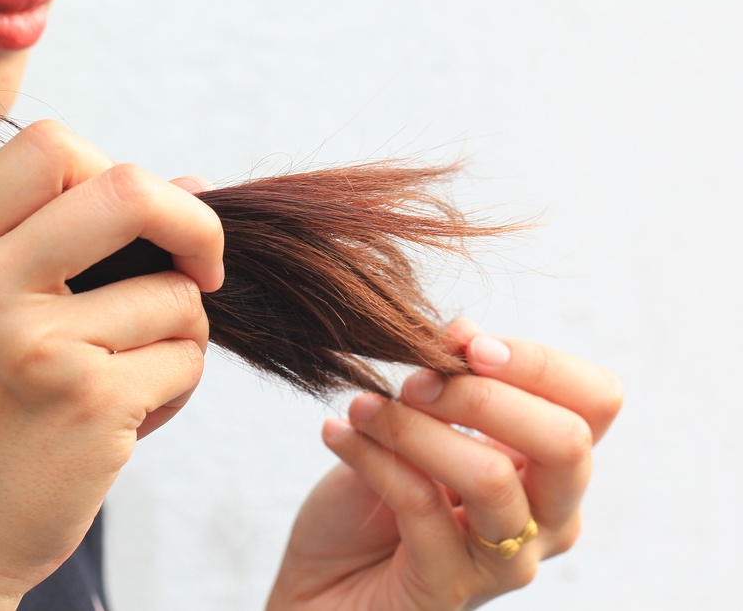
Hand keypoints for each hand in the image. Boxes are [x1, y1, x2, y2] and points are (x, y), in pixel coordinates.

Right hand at [0, 121, 223, 608]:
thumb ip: (80, 240)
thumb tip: (197, 182)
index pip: (50, 145)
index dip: (118, 169)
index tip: (145, 225)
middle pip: (127, 187)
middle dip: (195, 222)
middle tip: (205, 269)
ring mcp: (33, 344)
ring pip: (176, 293)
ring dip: (180, 335)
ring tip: (129, 379)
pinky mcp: (88, 401)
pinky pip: (186, 358)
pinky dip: (178, 387)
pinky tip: (128, 421)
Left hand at [267, 320, 621, 610]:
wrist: (321, 583)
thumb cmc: (373, 502)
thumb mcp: (413, 427)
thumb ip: (447, 382)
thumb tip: (465, 332)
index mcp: (551, 467)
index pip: (595, 402)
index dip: (538, 362)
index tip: (465, 344)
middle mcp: (548, 518)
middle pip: (566, 442)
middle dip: (481, 395)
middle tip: (412, 381)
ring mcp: (506, 563)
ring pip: (490, 477)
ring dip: (415, 426)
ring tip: (361, 406)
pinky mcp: (450, 589)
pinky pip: (421, 508)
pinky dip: (371, 457)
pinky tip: (335, 433)